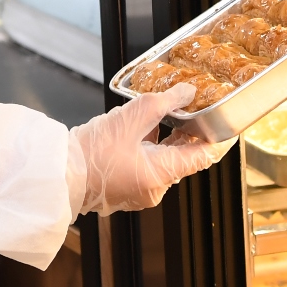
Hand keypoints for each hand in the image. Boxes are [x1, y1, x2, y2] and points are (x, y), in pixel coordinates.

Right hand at [68, 85, 218, 215]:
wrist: (59, 173)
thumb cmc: (91, 151)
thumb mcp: (133, 116)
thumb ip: (165, 101)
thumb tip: (187, 93)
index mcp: (161, 175)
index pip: (203, 156)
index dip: (218, 139)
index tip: (228, 126)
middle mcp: (154, 190)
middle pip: (183, 159)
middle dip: (189, 134)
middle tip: (194, 112)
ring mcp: (139, 193)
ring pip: (163, 163)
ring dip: (167, 141)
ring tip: (167, 117)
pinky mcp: (124, 190)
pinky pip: (146, 169)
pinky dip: (149, 151)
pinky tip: (141, 133)